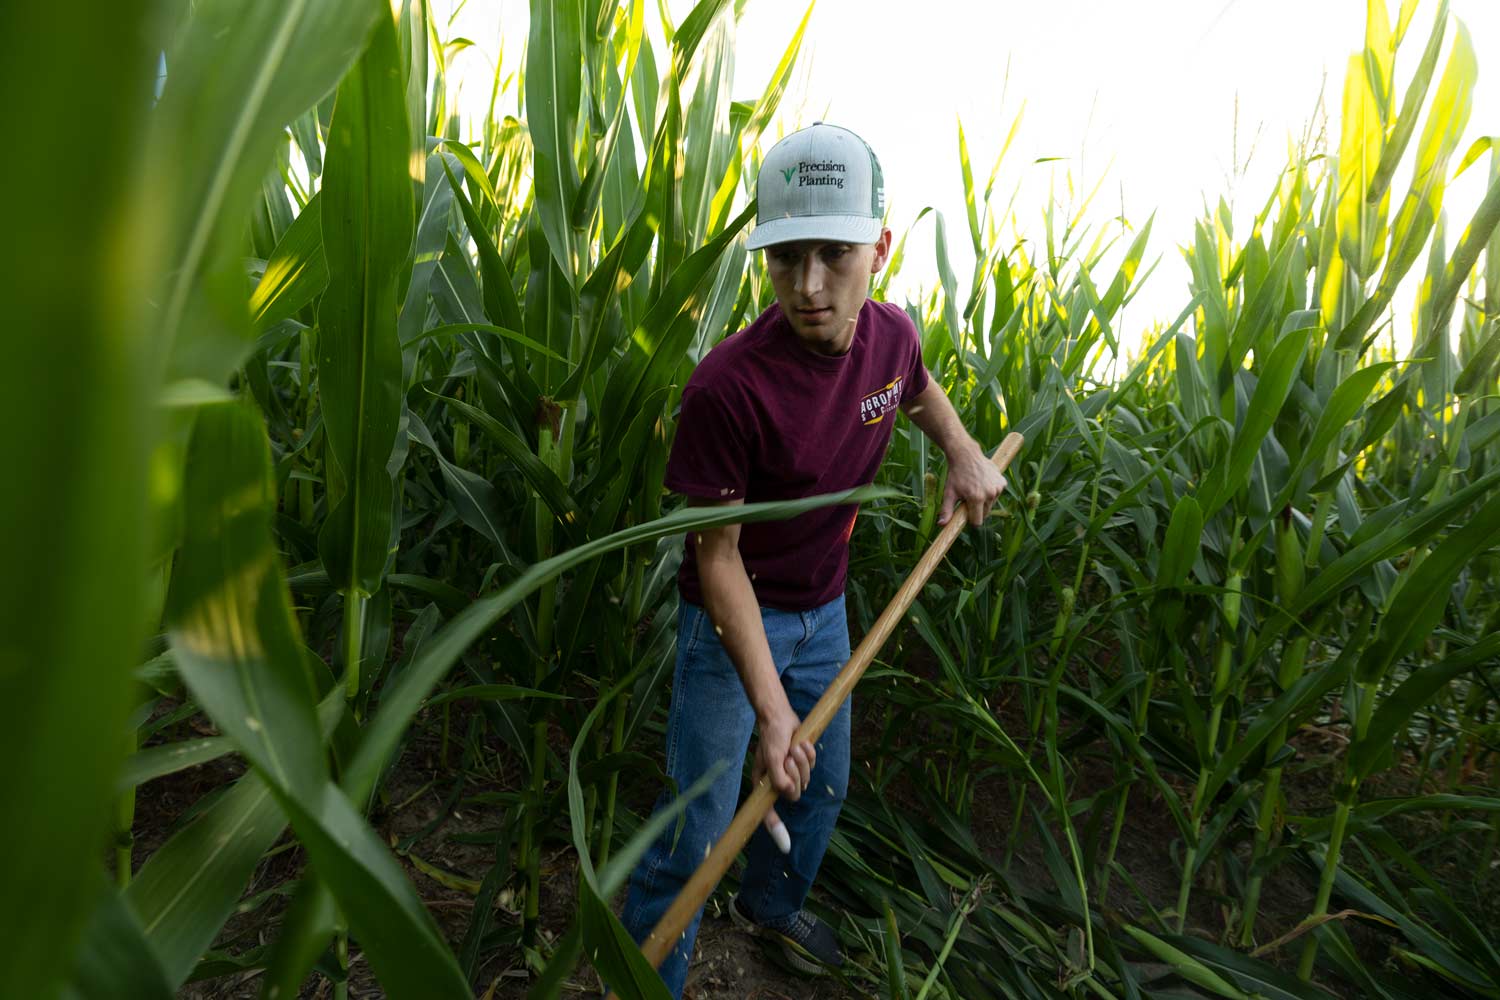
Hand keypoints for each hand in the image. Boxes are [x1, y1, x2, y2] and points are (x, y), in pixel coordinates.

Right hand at [753, 699, 814, 847]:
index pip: (768, 814)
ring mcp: (791, 774)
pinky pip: (813, 767)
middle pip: (795, 793)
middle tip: (790, 756)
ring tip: (795, 746)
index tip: (786, 848)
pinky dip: (810, 754)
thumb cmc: (772, 736)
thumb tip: (790, 794)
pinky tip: (802, 743)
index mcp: (764, 786)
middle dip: (797, 773)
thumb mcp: (772, 756)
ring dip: (804, 761)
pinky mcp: (802, 765)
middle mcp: (777, 783)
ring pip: (806, 780)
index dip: (776, 830)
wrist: (780, 717)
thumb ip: (779, 777)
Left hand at [938, 442, 1008, 525]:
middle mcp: (990, 494)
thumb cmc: (956, 475)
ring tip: (975, 488)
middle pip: (985, 513)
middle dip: (977, 509)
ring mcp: (997, 488)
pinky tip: (983, 482)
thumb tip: (941, 525)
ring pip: (991, 504)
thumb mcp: (949, 493)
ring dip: (984, 500)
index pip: (977, 521)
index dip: (970, 519)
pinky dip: (991, 491)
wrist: (966, 455)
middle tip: (969, 497)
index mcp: (977, 498)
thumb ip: (946, 510)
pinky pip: (996, 494)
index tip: (965, 511)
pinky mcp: (1002, 482)